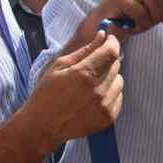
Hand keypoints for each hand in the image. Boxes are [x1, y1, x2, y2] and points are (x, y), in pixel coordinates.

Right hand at [30, 31, 123, 145]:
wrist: (43, 126)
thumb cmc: (47, 93)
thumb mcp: (60, 66)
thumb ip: (84, 50)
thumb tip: (102, 36)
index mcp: (84, 75)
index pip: (111, 52)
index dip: (113, 42)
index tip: (109, 40)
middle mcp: (98, 91)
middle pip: (116, 65)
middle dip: (107, 60)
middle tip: (92, 65)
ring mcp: (104, 106)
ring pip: (119, 81)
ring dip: (109, 78)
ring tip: (91, 84)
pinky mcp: (108, 117)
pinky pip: (118, 96)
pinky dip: (110, 93)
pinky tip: (93, 97)